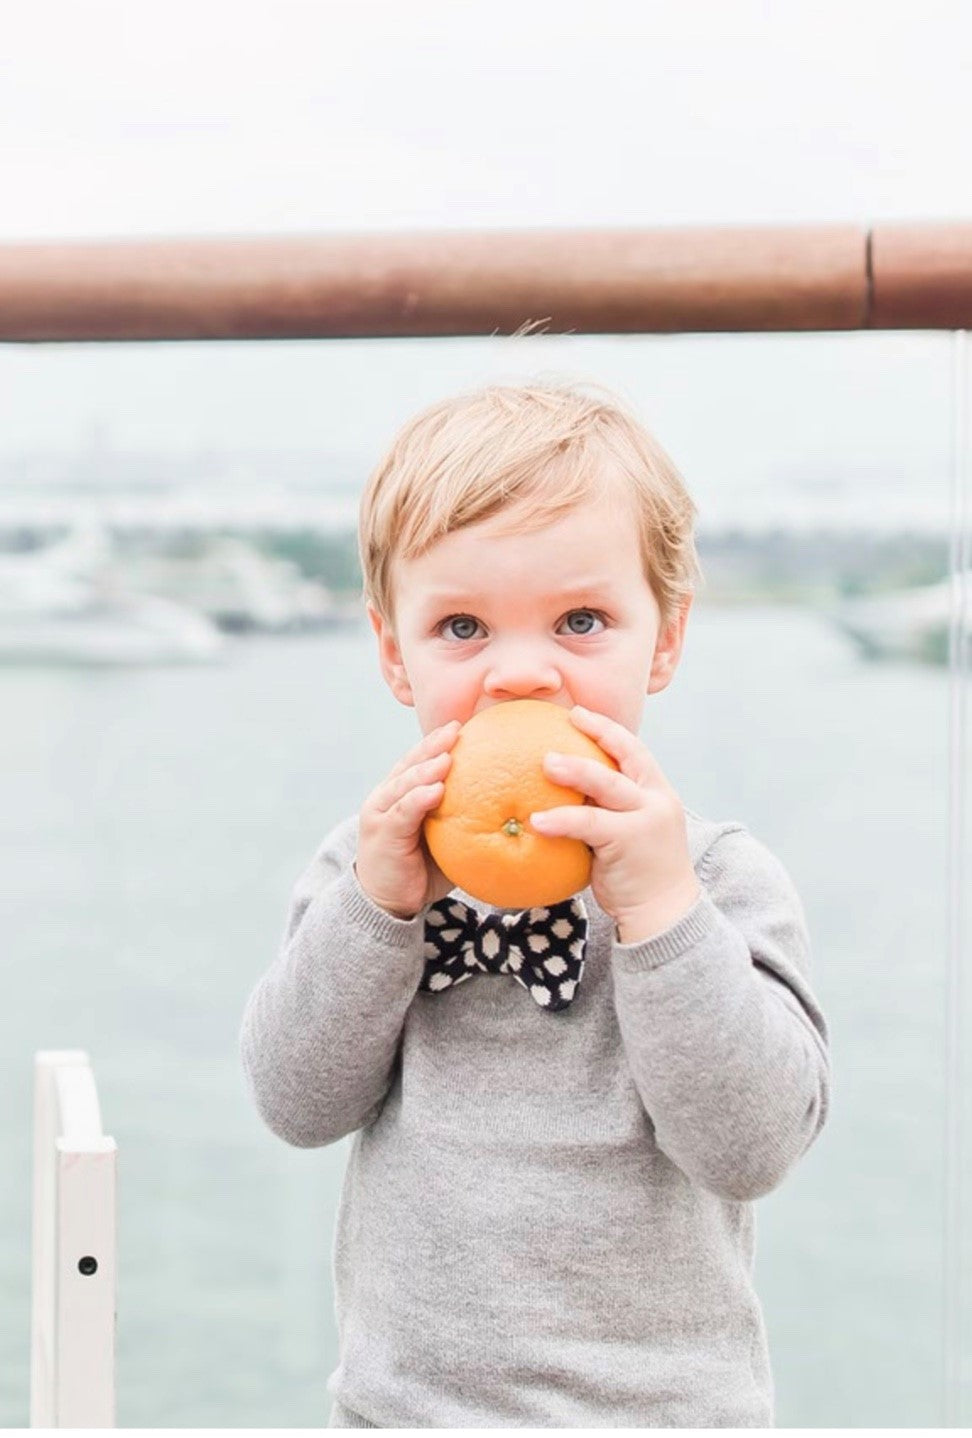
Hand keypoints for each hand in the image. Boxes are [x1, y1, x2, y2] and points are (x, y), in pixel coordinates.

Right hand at [355, 720, 461, 919]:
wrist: (387, 902)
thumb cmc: (420, 869)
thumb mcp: (445, 840)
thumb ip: (464, 820)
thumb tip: (512, 810)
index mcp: (399, 794)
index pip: (417, 761)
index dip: (436, 742)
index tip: (460, 726)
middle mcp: (386, 798)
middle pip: (410, 764)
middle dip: (433, 745)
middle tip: (456, 729)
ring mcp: (380, 814)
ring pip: (405, 783)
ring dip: (426, 768)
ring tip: (447, 755)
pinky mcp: (382, 834)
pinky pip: (403, 812)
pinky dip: (419, 798)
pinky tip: (436, 789)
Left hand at [530, 705, 701, 942]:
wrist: (664, 912)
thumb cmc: (638, 873)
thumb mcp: (628, 833)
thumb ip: (606, 812)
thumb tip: (560, 796)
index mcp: (657, 793)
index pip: (635, 751)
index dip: (607, 730)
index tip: (579, 714)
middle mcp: (657, 800)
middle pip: (627, 755)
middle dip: (598, 733)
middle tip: (566, 719)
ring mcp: (646, 819)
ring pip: (609, 784)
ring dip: (576, 770)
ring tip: (545, 763)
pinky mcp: (630, 841)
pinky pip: (590, 823)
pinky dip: (562, 820)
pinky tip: (536, 822)